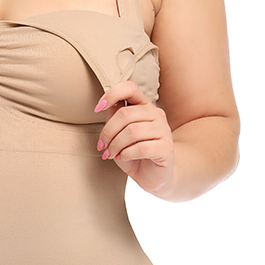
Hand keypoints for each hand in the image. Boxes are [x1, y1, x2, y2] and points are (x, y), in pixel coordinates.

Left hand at [94, 80, 178, 195]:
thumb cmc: (134, 154)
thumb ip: (114, 118)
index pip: (130, 88)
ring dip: (115, 145)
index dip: (111, 94)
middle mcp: (156, 114)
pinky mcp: (167, 147)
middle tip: (102, 146)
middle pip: (125, 114)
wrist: (154, 176)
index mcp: (144, 106)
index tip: (97, 109)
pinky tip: (123, 157)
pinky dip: (126, 154)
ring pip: (132, 131)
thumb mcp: (119, 134)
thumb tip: (104, 104)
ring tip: (111, 154)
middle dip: (108, 132)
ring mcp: (164, 130)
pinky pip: (141, 147)